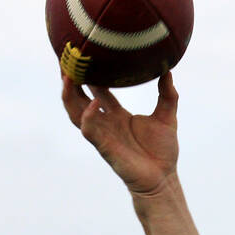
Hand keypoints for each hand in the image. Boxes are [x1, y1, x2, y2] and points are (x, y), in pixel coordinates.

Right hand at [61, 72, 179, 195]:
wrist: (163, 178)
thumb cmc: (162, 151)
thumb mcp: (167, 116)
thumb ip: (167, 94)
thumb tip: (168, 70)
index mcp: (117, 115)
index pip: (98, 91)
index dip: (90, 75)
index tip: (86, 55)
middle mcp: (106, 123)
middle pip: (80, 99)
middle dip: (71, 82)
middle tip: (67, 60)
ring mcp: (103, 135)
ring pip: (76, 113)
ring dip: (69, 96)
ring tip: (67, 76)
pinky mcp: (105, 148)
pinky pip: (90, 131)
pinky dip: (89, 116)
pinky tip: (94, 103)